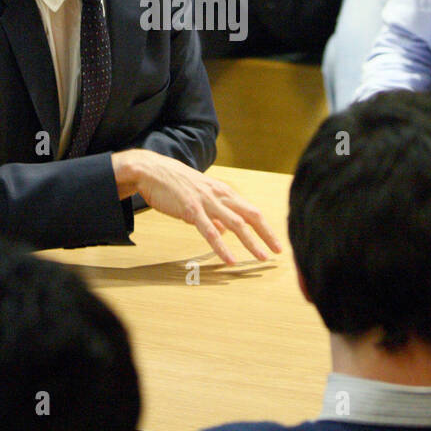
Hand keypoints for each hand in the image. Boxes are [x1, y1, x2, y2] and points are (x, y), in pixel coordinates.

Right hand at [111, 149, 281, 264]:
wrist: (151, 171)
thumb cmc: (175, 184)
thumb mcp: (200, 197)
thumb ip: (214, 214)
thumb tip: (224, 231)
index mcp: (223, 192)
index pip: (251, 211)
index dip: (265, 227)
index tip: (275, 243)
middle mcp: (219, 195)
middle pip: (250, 215)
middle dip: (266, 234)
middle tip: (278, 251)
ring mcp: (206, 201)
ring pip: (235, 223)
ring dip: (250, 242)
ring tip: (261, 257)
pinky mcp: (191, 209)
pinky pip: (209, 231)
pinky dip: (221, 246)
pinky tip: (230, 259)